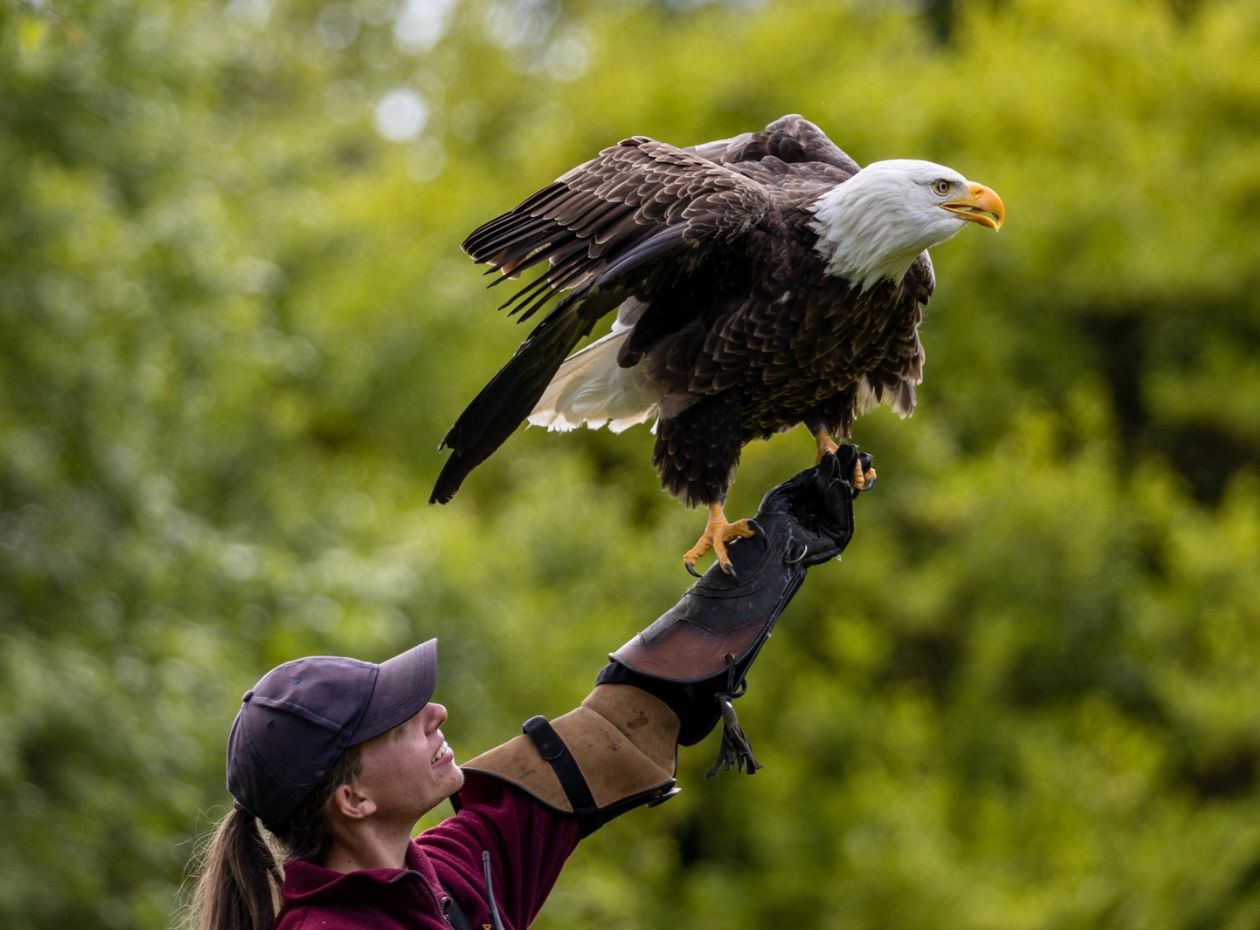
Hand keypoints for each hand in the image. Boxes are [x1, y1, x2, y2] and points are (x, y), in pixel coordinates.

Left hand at [751, 444, 871, 566]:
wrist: (767, 541)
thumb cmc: (772, 517)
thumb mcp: (790, 490)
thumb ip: (809, 477)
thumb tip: (829, 459)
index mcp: (814, 504)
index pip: (829, 482)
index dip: (836, 465)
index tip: (842, 447)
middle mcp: (825, 514)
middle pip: (841, 487)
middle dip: (847, 468)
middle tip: (853, 448)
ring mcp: (833, 526)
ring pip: (843, 498)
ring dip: (844, 478)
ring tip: (846, 459)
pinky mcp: (838, 536)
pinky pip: (841, 514)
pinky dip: (840, 497)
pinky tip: (838, 481)